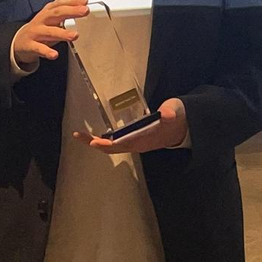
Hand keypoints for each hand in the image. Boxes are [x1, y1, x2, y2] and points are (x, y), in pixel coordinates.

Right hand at [11, 0, 88, 71]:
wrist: (19, 41)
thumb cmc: (40, 27)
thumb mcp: (52, 16)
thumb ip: (67, 7)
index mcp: (48, 11)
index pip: (60, 3)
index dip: (72, 1)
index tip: (84, 1)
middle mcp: (42, 20)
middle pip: (56, 13)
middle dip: (71, 11)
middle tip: (84, 11)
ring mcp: (35, 32)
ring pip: (49, 32)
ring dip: (62, 33)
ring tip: (75, 35)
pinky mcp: (30, 45)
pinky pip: (39, 48)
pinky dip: (47, 52)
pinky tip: (55, 54)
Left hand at [73, 96, 188, 153]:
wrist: (183, 128)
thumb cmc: (177, 118)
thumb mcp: (175, 113)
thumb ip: (170, 113)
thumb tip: (166, 114)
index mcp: (145, 139)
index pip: (123, 144)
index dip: (108, 144)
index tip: (94, 142)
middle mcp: (138, 144)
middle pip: (112, 148)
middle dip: (95, 143)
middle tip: (78, 135)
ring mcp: (135, 144)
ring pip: (112, 147)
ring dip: (96, 143)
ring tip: (81, 135)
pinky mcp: (134, 140)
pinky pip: (115, 143)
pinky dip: (103, 140)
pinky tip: (96, 134)